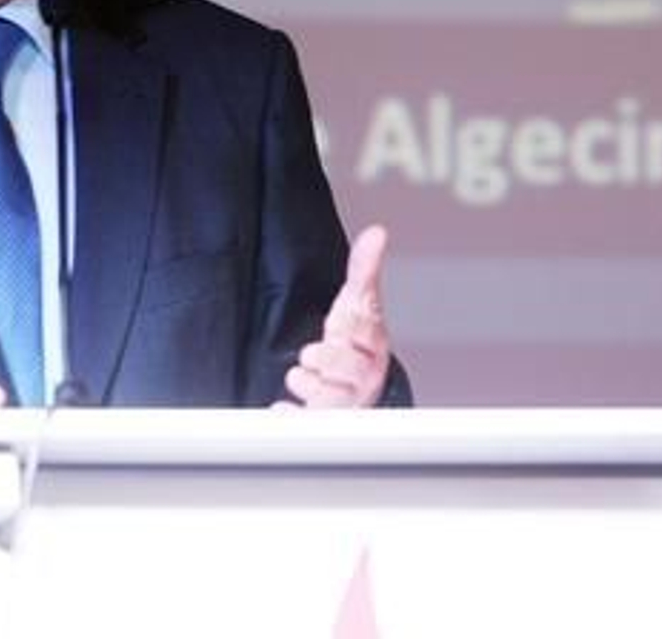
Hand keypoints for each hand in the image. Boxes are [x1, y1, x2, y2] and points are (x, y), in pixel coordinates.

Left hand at [281, 225, 391, 408]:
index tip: (338, 329)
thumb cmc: (354, 345)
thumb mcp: (357, 305)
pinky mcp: (322, 427)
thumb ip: (363, 268)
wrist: (348, 386)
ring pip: (324, 396)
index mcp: (375, 350)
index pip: (361, 339)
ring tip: (307, 377)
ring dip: (306, 383)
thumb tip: (377, 232)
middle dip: (322, 358)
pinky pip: (302, 424)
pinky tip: (284, 408)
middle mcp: (365, 382)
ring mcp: (346, 407)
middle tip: (317, 357)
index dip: (342, 334)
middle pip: (342, 367)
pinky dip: (290, 416)